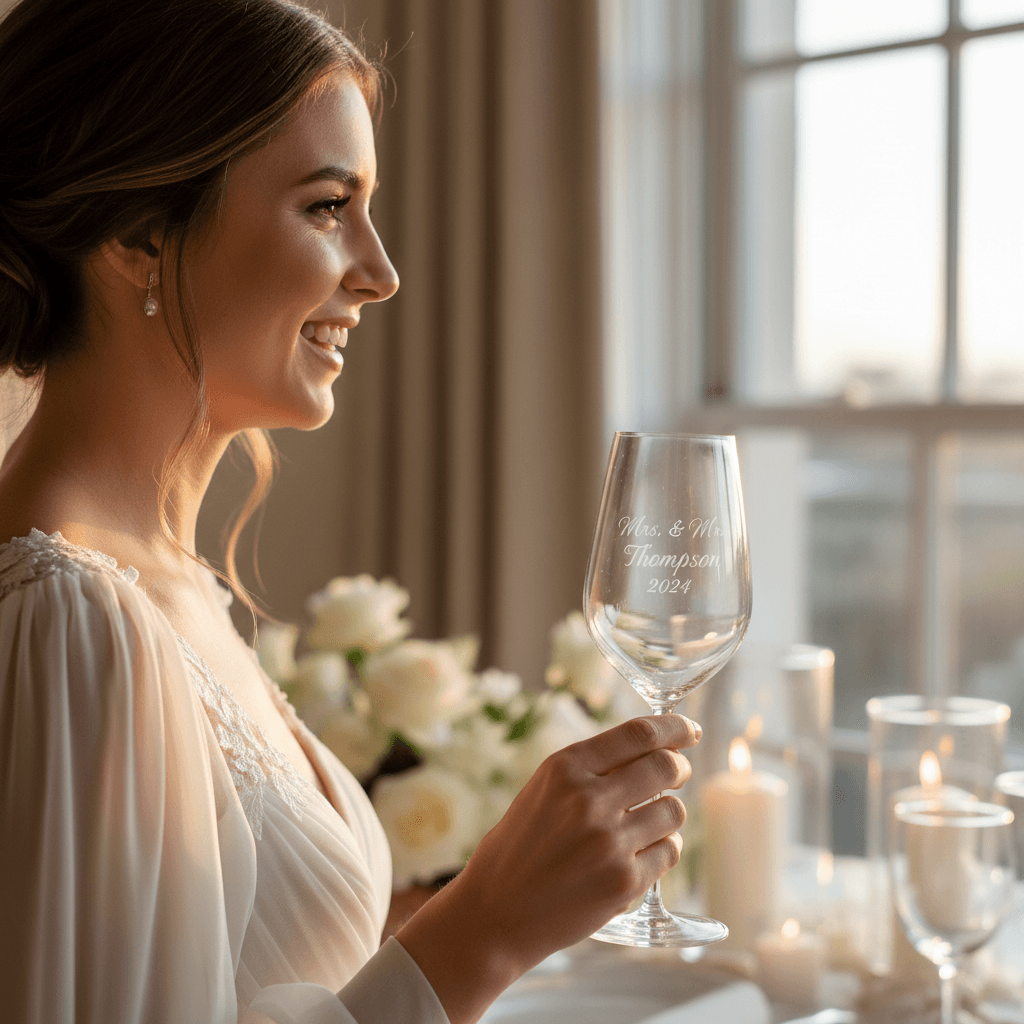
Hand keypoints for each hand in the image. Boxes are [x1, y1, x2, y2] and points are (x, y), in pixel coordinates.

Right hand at [395, 713, 700, 1023]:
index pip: (639, 734)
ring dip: (667, 815)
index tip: (689, 729)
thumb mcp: (543, 790)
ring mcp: (609, 842)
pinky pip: (668, 852)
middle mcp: (588, 799)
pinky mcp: (624, 881)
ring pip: (674, 812)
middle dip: (679, 768)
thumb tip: (653, 751)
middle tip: (678, 773)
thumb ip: (592, 770)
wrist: (495, 913)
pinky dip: (661, 851)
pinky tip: (636, 856)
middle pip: (666, 767)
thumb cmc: (519, 848)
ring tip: (644, 825)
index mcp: (565, 768)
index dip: (674, 727)